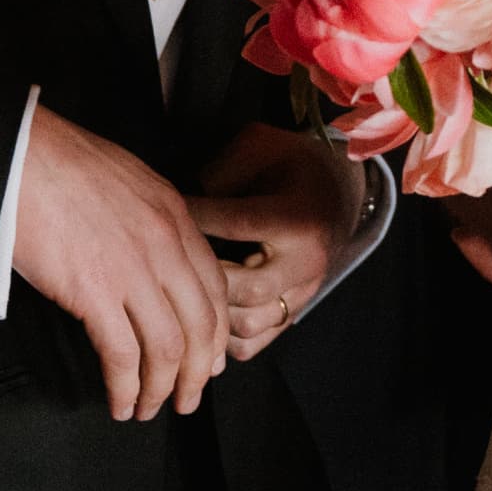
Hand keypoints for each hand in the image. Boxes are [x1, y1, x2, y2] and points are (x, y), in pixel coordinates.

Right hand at [13, 106, 228, 420]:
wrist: (20, 155)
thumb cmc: (59, 162)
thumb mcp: (127, 181)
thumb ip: (149, 220)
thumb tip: (148, 257)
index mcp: (174, 215)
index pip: (214, 286)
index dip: (216, 332)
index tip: (210, 359)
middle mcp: (164, 245)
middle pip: (200, 325)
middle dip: (197, 372)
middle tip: (187, 399)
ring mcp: (133, 270)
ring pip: (168, 347)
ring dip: (161, 388)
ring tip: (148, 409)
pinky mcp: (94, 292)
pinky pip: (123, 355)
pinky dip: (125, 387)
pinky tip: (120, 402)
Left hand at [188, 123, 358, 359]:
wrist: (337, 189)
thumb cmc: (288, 163)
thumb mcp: (260, 147)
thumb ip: (221, 173)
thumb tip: (176, 205)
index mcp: (297, 218)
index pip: (237, 225)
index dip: (194, 220)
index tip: (155, 214)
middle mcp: (305, 263)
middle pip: (246, 287)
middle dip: (200, 277)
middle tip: (165, 264)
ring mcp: (302, 294)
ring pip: (249, 323)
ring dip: (209, 310)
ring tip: (180, 292)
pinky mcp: (293, 314)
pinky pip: (254, 343)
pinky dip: (221, 336)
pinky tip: (200, 312)